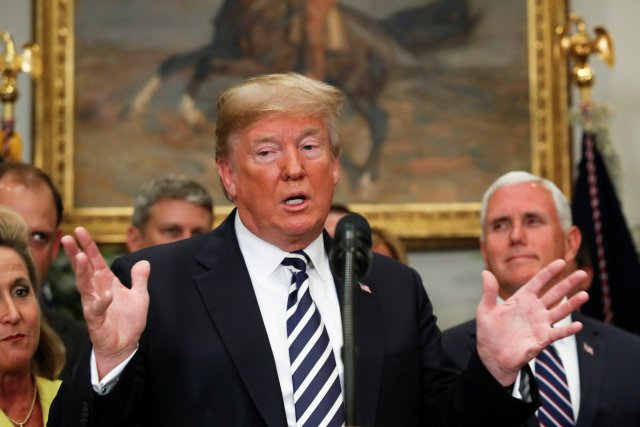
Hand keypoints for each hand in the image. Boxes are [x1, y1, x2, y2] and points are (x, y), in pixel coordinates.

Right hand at [61, 227, 149, 378]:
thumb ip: (140, 279)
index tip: (79, 230)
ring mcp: (94, 305)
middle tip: (67, 238)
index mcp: (106, 282)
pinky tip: (107, 294)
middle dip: (75, 253)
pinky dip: (102, 301)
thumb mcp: (140, 296)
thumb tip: (145, 261)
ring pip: (84, 286)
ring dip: (82, 272)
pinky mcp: (96, 320)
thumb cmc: (128, 320)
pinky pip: (97, 309)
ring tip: (79, 257)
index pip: (96, 260)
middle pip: (84, 269)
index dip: (88, 246)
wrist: (125, 345)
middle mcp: (97, 291)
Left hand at [475, 259, 587, 385]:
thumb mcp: (486, 311)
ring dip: (572, 303)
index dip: (549, 272)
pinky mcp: (542, 339)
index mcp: (521, 300)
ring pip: (560, 310)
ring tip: (584, 294)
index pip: (538, 282)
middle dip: (567, 283)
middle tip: (581, 273)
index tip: (561, 262)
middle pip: (554, 293)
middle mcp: (533, 309)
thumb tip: (485, 273)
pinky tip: (578, 324)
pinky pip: (558, 333)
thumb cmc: (489, 334)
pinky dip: (568, 329)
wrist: (493, 357)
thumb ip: (489, 292)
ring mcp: (540, 324)